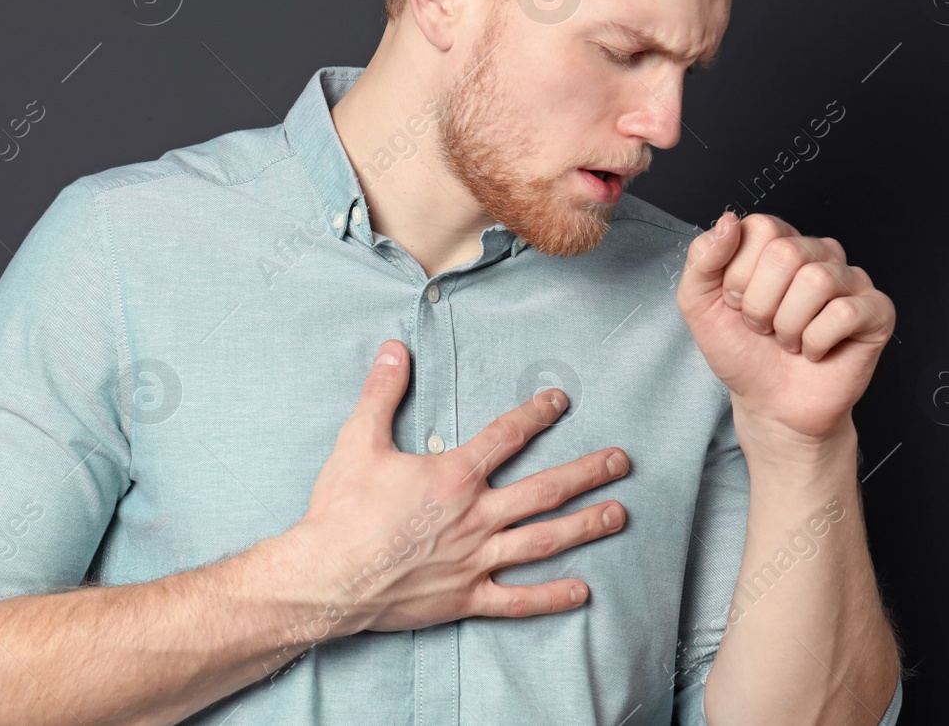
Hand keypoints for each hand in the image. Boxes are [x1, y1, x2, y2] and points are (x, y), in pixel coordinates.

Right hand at [288, 339, 630, 638]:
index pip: (505, 437)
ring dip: (584, 526)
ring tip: (618, 514)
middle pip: (544, 491)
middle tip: (622, 462)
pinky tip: (583, 591)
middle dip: (587, 472)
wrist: (326, 575)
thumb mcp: (358, 441)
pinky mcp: (466, 598)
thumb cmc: (341, 510)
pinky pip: (518, 599)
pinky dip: (551, 597)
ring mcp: (475, 560)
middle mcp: (475, 516)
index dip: (535, 415)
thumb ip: (381, 393)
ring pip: (542, 541)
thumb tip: (392, 349)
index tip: (560, 402)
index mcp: (453, 476)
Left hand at [676, 211, 894, 446]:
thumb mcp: (698, 303)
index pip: (761, 227)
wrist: (769, 404)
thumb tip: (729, 220)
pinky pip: (845, 313)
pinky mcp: (876, 311)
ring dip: (788, 326)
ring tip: (788, 340)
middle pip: (786, 252)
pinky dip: (817, 342)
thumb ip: (702, 258)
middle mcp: (817, 253)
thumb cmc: (740, 351)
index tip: (736, 303)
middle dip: (760, 303)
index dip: (739, 274)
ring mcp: (850, 279)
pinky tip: (814, 351)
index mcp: (778, 242)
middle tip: (763, 326)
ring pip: (816, 281)